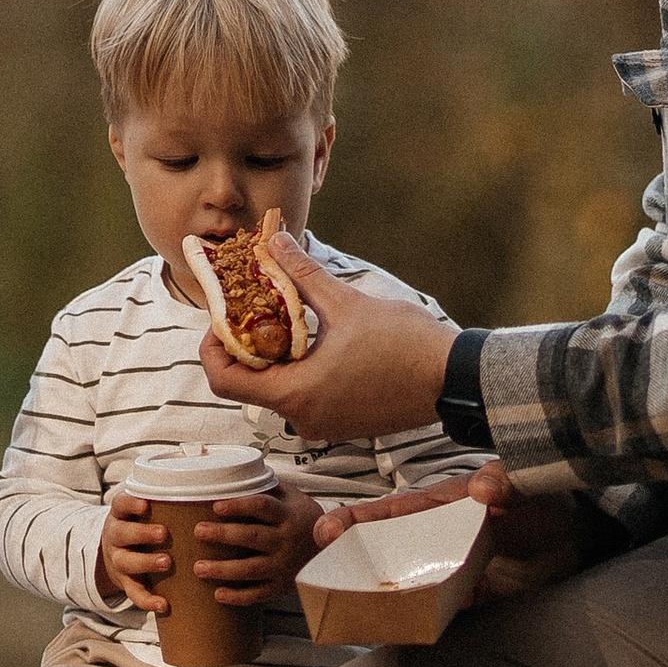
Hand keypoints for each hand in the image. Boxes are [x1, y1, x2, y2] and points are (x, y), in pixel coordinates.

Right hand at [96, 489, 174, 614]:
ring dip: (146, 562)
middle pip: (122, 533)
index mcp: (121, 515)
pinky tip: (163, 604)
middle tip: (164, 533)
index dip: (130, 503)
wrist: (115, 554)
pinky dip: (147, 600)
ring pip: (126, 562)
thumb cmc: (141, 526)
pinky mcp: (124, 583)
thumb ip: (166, 500)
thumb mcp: (144, 511)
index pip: (120, 504)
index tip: (146, 503)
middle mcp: (115, 536)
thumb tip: (208, 481)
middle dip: (142, 533)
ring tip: (166, 563)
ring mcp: (117, 560)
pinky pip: (133, 593)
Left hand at [191, 482, 319, 608]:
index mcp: (286, 515)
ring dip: (224, 569)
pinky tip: (218, 594)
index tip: (216, 506)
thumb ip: (265, 487)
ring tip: (199, 567)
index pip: (262, 507)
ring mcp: (283, 565)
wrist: (329, 549)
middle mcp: (285, 540)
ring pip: (252, 569)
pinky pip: (258, 594)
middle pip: (252, 537)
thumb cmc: (300, 517)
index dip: (239, 506)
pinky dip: (238, 597)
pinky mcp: (281, 585)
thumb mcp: (291, 496)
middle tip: (198, 531)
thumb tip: (230, 474)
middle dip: (224, 535)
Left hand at [201, 219, 455, 440]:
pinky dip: (298, 370)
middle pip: (249, 386)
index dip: (213, 347)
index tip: (222, 317)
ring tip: (286, 317)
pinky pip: (303, 398)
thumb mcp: (346, 304)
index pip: (225, 381)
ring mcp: (324, 425)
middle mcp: (304, 419)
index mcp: (297, 395)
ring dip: (274, 357)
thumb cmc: (404, 345)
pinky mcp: (342, 423)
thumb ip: (302, 274)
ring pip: (277, 392)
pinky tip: (314, 339)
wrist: (454, 379)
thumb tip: (273, 241)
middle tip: (253, 309)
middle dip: (244, 346)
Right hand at [308, 460, 613, 603]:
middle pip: (385, 555)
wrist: (582, 537)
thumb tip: (483, 491)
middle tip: (327, 586)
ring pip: (407, 587)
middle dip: (355, 569)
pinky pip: (439, 613)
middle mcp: (437, 539)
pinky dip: (425, 622)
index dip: (352, 520)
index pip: (388, 512)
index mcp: (439, 506)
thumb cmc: (547, 500)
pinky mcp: (472, 597)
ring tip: (365, 616)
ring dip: (387, 601)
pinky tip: (417, 629)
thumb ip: (506, 482)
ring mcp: (452, 570)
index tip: (323, 530)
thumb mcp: (525, 483)